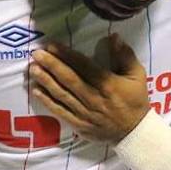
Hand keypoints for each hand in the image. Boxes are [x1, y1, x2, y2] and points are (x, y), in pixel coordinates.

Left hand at [29, 34, 149, 143]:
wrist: (134, 133)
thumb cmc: (135, 101)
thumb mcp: (137, 76)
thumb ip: (125, 56)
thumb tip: (114, 36)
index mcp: (107, 84)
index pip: (83, 66)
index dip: (66, 55)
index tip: (52, 45)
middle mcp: (94, 98)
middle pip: (69, 79)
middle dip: (51, 65)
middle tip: (37, 53)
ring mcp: (85, 113)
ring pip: (62, 95)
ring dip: (46, 81)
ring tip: (33, 69)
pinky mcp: (79, 125)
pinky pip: (61, 112)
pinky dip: (47, 102)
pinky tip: (36, 91)